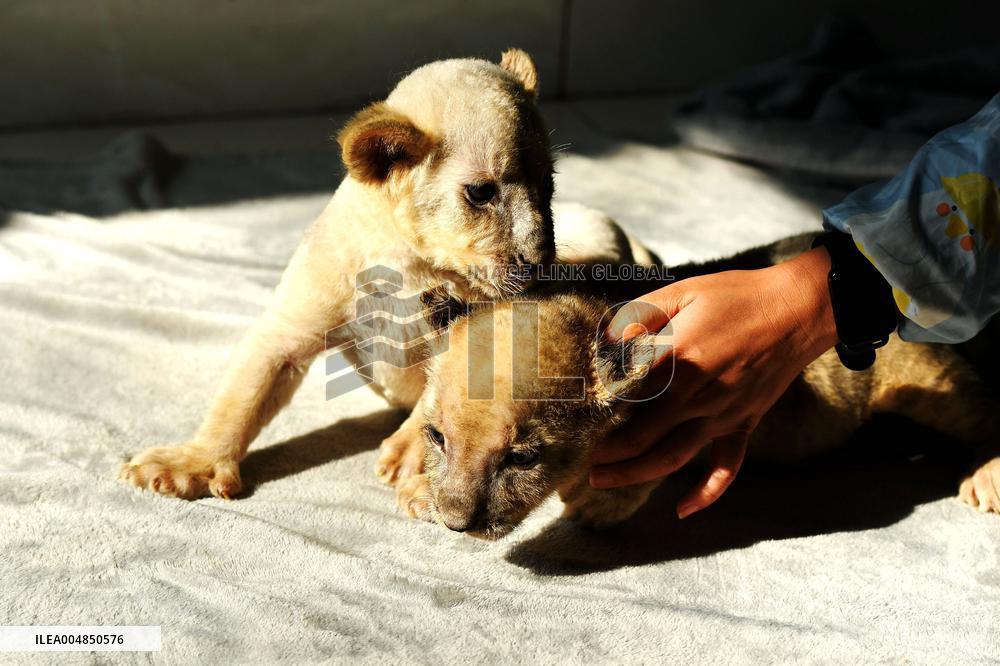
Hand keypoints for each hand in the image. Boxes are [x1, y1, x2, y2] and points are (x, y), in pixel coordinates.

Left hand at [590, 247, 837, 517]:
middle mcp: (699, 395)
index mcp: (681, 359)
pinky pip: (727, 467)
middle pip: (644, 438)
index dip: (600, 412)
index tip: (575, 419)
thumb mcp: (683, 292)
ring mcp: (723, 414)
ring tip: (602, 480)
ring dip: (635, 475)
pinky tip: (683, 510)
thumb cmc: (738, 296)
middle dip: (607, 454)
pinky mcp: (744, 423)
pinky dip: (707, 493)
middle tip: (578, 459)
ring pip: (674, 457)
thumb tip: (605, 337)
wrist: (800, 309)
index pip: (629, 397)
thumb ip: (641, 314)